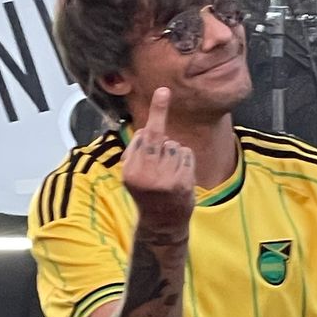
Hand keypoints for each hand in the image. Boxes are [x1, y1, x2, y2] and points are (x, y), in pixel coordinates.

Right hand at [122, 87, 194, 242]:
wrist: (162, 224)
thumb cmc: (148, 193)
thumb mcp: (133, 175)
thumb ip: (137, 153)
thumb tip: (147, 130)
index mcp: (129, 171)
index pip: (142, 136)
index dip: (153, 120)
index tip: (162, 92)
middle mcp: (145, 174)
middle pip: (157, 136)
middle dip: (160, 115)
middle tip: (163, 93)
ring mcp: (164, 179)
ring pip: (174, 146)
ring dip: (174, 154)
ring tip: (169, 173)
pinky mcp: (182, 184)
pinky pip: (186, 155)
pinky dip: (186, 161)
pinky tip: (180, 177)